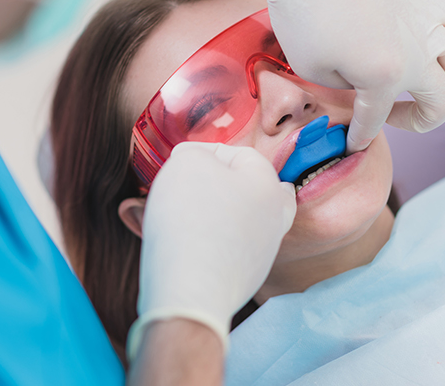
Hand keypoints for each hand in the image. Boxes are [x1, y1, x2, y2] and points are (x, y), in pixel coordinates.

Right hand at [127, 142, 295, 360]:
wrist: (191, 291)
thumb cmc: (191, 219)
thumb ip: (194, 153)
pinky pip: (223, 249)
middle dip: (215, 185)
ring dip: (205, 213)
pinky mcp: (244, 279)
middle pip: (247, 190)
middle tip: (187, 187)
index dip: (204, 152)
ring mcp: (261, 252)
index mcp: (269, 185)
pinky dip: (203, 242)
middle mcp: (274, 219)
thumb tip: (194, 161)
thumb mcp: (187, 162)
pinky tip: (177, 243)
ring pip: (235, 221)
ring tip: (171, 215)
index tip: (177, 162)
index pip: (240, 154)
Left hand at [203, 0, 444, 152]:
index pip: (376, 119)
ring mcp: (426, 19)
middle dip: (420, 121)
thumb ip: (344, 87)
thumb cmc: (301, 13)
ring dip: (443, 80)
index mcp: (386, 76)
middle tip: (393, 118)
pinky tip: (420, 39)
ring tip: (416, 79)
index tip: (352, 144)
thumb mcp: (311, 68)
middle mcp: (417, 51)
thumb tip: (360, 84)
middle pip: (444, 102)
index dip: (361, 136)